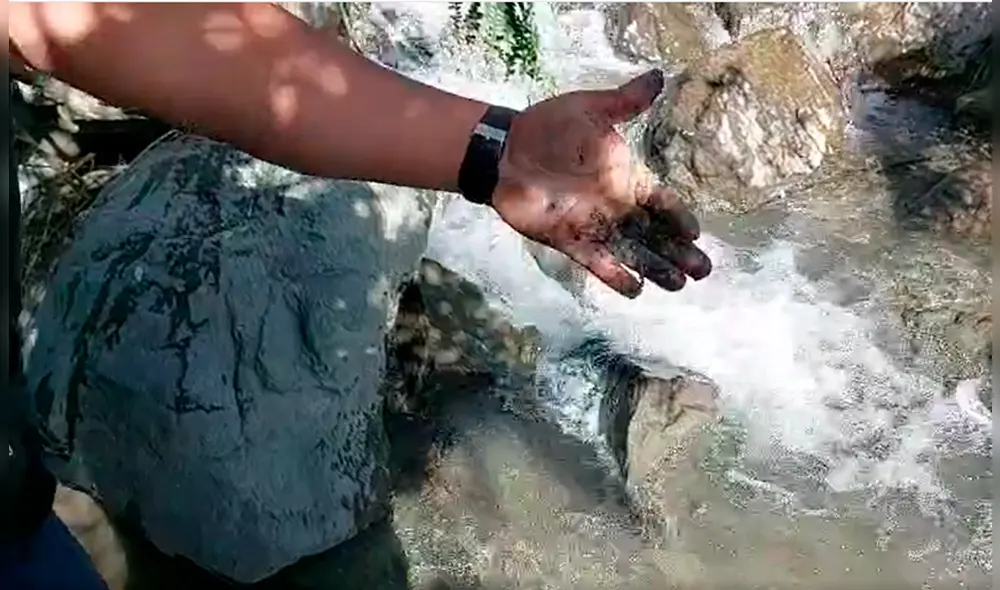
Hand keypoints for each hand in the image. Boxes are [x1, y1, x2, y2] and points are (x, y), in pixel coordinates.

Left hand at [491, 70, 710, 297]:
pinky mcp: (568, 240)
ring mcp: (593, 225)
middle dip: (679, 252)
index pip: (662, 202)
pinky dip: (615, 276)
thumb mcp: (590, 109)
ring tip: (678, 284)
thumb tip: (660, 75)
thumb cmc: (547, 127)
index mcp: (625, 176)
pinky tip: (635, 290)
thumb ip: (625, 102)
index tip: (696, 232)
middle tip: (703, 271)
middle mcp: (615, 205)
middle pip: (655, 233)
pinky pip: (597, 261)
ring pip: (633, 251)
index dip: (679, 217)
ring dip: (656, 268)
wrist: (503, 150)